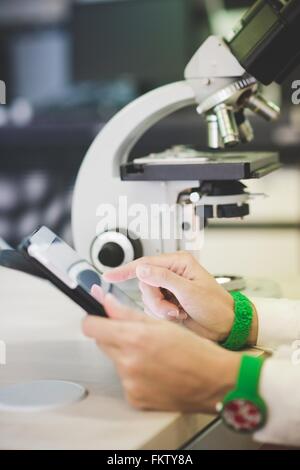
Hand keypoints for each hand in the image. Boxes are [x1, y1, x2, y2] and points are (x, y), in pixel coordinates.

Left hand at [83, 286, 240, 412]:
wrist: (215, 381)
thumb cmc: (196, 351)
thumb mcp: (162, 322)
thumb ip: (127, 312)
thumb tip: (106, 302)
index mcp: (134, 338)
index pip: (91, 327)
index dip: (94, 319)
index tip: (98, 319)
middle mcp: (128, 363)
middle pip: (102, 343)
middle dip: (114, 336)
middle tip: (138, 336)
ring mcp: (130, 384)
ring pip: (116, 362)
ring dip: (127, 357)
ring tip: (154, 356)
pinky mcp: (135, 398)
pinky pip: (126, 381)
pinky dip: (136, 376)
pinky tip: (156, 372)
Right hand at [103, 252, 235, 342]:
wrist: (226, 326)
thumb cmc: (216, 306)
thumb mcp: (190, 291)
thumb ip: (164, 278)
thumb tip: (142, 269)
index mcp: (178, 263)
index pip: (145, 264)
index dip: (126, 270)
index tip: (110, 275)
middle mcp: (172, 274)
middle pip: (144, 284)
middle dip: (155, 300)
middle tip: (171, 308)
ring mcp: (169, 290)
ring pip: (147, 298)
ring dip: (160, 310)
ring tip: (178, 313)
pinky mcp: (168, 303)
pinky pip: (152, 309)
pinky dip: (162, 316)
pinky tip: (178, 316)